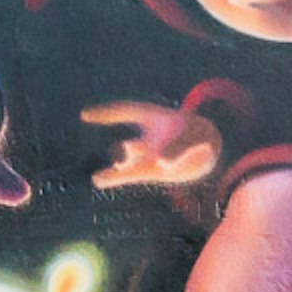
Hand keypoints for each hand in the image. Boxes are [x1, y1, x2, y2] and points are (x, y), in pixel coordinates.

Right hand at [81, 99, 221, 189]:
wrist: (206, 147)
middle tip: (118, 151)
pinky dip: (118, 177)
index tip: (85, 114)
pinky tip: (97, 180)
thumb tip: (161, 165)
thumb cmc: (195, 136)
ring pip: (130, 162)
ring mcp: (149, 156)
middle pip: (133, 144)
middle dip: (126, 150)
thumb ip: (179, 151)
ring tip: (96, 178)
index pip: (127, 111)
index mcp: (155, 118)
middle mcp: (149, 138)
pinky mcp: (153, 171)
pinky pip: (134, 174)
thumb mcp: (193, 140)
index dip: (107, 112)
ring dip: (119, 169)